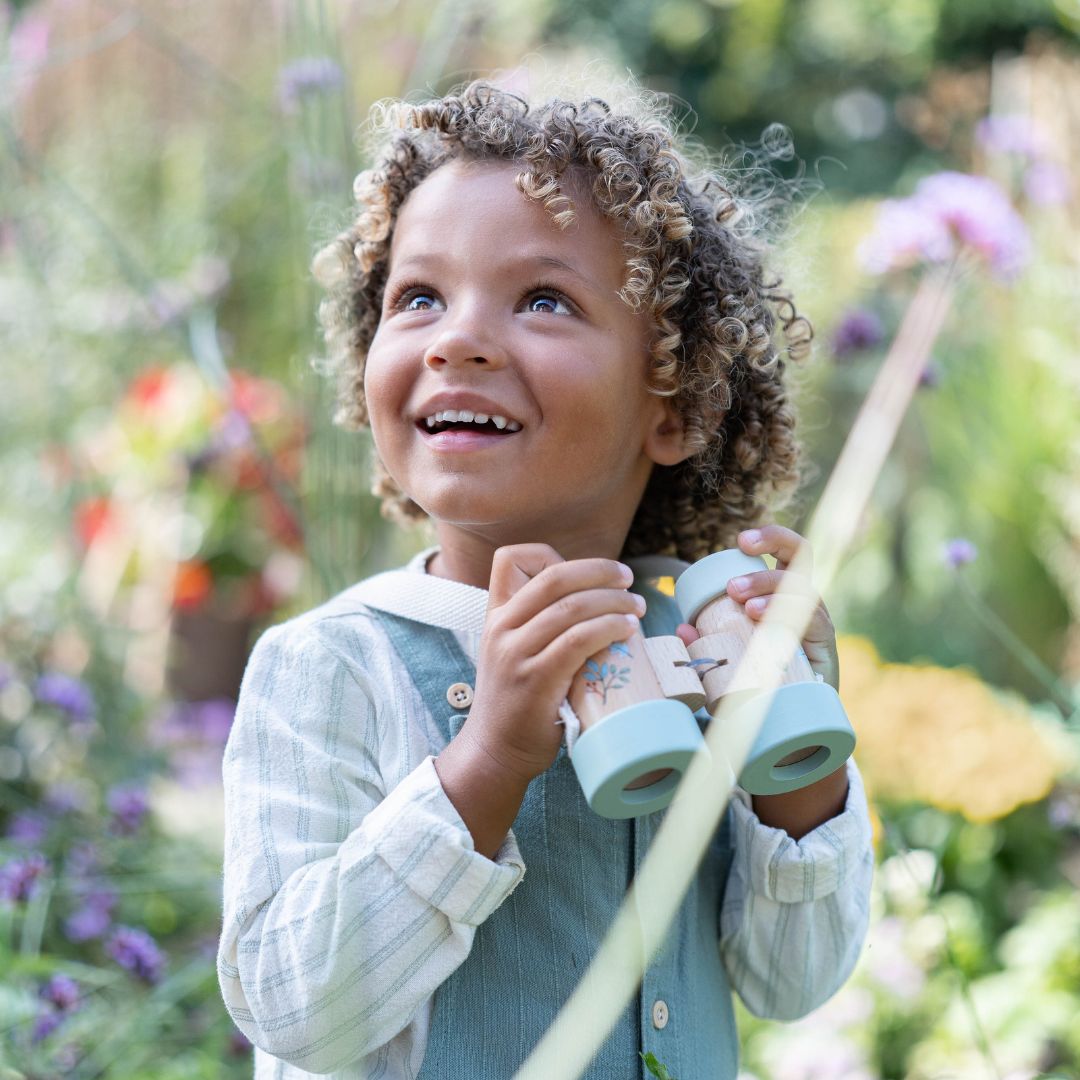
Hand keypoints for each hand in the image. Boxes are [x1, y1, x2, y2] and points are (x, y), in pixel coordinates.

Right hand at [463, 544, 643, 782]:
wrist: (495, 751)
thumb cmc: (516, 702)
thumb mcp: (512, 652)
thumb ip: (536, 625)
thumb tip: (594, 601)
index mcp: (496, 615)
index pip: (510, 559)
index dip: (550, 554)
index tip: (586, 572)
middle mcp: (501, 628)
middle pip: (555, 577)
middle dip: (599, 571)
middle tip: (628, 579)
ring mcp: (515, 653)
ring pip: (572, 607)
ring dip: (614, 601)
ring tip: (637, 608)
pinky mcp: (535, 680)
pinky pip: (578, 640)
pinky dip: (608, 628)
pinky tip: (627, 630)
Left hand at [675, 525, 838, 691]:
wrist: (788, 725)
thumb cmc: (756, 684)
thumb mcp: (727, 658)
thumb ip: (706, 644)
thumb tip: (682, 627)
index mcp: (782, 595)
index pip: (785, 554)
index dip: (770, 538)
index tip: (741, 541)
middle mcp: (803, 602)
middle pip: (801, 556)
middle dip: (773, 545)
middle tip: (734, 579)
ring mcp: (816, 622)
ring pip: (802, 587)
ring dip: (770, 588)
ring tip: (743, 605)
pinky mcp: (825, 646)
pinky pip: (813, 620)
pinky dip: (786, 613)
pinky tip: (761, 617)